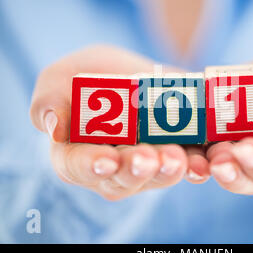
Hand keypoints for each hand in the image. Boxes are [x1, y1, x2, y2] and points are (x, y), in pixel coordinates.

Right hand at [30, 46, 209, 200]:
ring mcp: (145, 167)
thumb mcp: (64, 76)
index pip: (77, 167)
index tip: (106, 160)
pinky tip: (203, 162)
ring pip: (155, 178)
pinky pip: (186, 168)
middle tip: (148, 158)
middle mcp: (111, 169)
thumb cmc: (91, 76)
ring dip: (167, 170)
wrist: (134, 73)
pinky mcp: (175, 158)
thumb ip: (50, 98)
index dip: (91, 165)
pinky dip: (195, 167)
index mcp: (76, 154)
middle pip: (121, 179)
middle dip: (135, 169)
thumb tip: (52, 126)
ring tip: (177, 157)